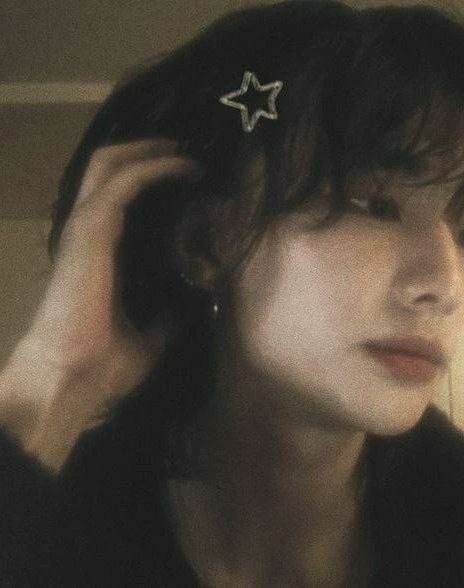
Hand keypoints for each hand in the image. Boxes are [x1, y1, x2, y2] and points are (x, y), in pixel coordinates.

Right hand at [1, 139, 201, 467]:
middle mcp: (91, 232)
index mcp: (103, 254)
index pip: (122, 198)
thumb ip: (167, 317)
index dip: (153, 178)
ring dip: (153, 150)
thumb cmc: (104, 365)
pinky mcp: (90, 230)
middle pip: (112, 168)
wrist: (73, 381)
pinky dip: (156, 167)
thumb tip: (190, 308)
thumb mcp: (152, 336)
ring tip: (190, 149)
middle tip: (190, 148)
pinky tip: (185, 166)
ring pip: (111, 164)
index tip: (193, 174)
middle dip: (151, 150)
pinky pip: (124, 183)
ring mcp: (86, 227)